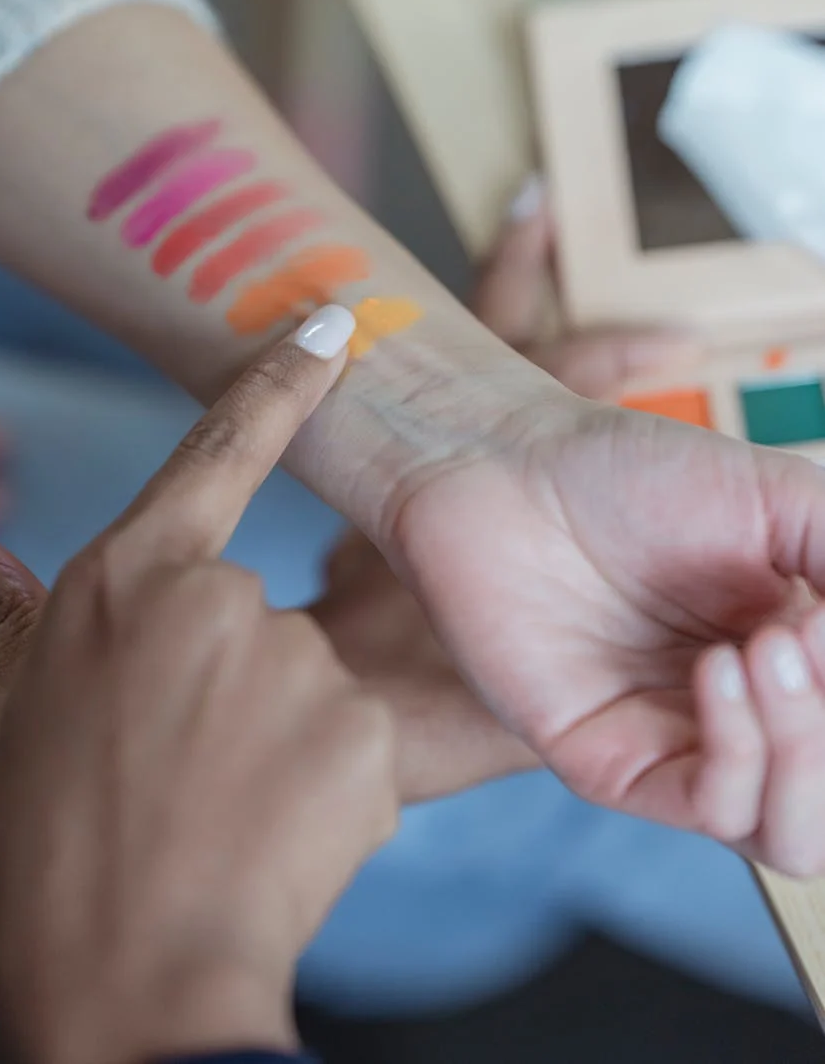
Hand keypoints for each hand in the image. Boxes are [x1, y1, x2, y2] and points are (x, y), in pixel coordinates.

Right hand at [0, 310, 396, 1063]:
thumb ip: (7, 616)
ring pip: (302, 679)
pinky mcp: (362, 728)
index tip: (329, 325)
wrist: (133, 974)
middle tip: (181, 764)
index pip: (220, 448)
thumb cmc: (54, 841)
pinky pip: (350, 739)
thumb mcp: (12, 715)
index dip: (280, 381)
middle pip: (246, 609)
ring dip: (273, 732)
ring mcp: (295, 660)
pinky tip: (274, 831)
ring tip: (220, 806)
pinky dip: (320, 780)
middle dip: (225, 678)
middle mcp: (220, 597)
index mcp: (132, 577)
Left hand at [383, 196, 824, 879]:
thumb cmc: (629, 471)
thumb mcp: (779, 500)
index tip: (822, 614)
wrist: (505, 466)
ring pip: (789, 832)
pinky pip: (710, 810)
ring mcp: (680, 743)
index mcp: (789, 657)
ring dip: (803, 751)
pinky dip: (740, 753)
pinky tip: (720, 668)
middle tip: (801, 636)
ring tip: (767, 650)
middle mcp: (743, 714)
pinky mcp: (612, 761)